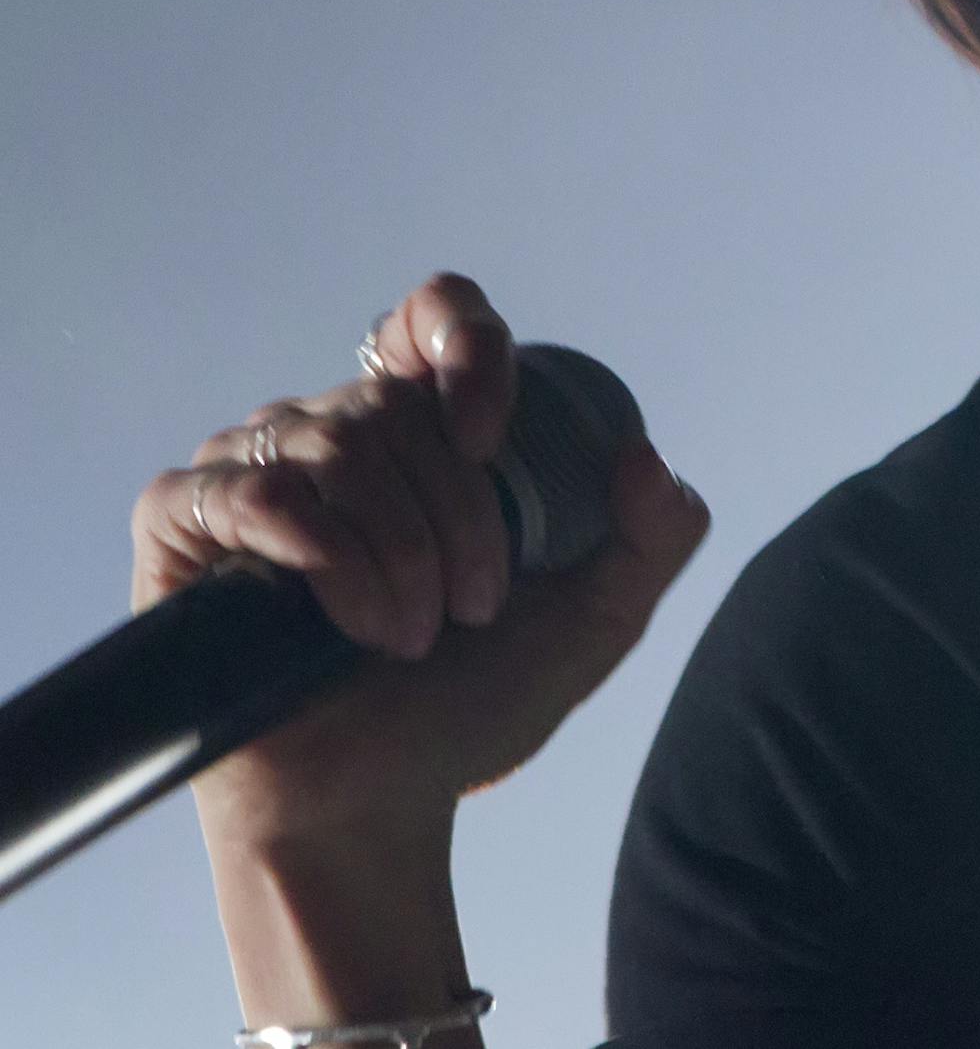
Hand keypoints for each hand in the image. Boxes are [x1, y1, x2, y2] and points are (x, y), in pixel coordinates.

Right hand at [129, 274, 709, 855]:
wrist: (380, 806)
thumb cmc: (473, 701)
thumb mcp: (597, 618)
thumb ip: (654, 534)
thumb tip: (646, 457)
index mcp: (426, 429)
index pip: (433, 315)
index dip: (468, 350)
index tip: (493, 439)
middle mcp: (338, 429)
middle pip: (398, 403)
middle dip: (455, 515)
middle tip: (469, 607)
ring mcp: (255, 467)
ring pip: (335, 441)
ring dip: (395, 550)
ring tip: (410, 634)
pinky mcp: (184, 522)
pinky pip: (249, 488)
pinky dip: (317, 550)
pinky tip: (345, 619)